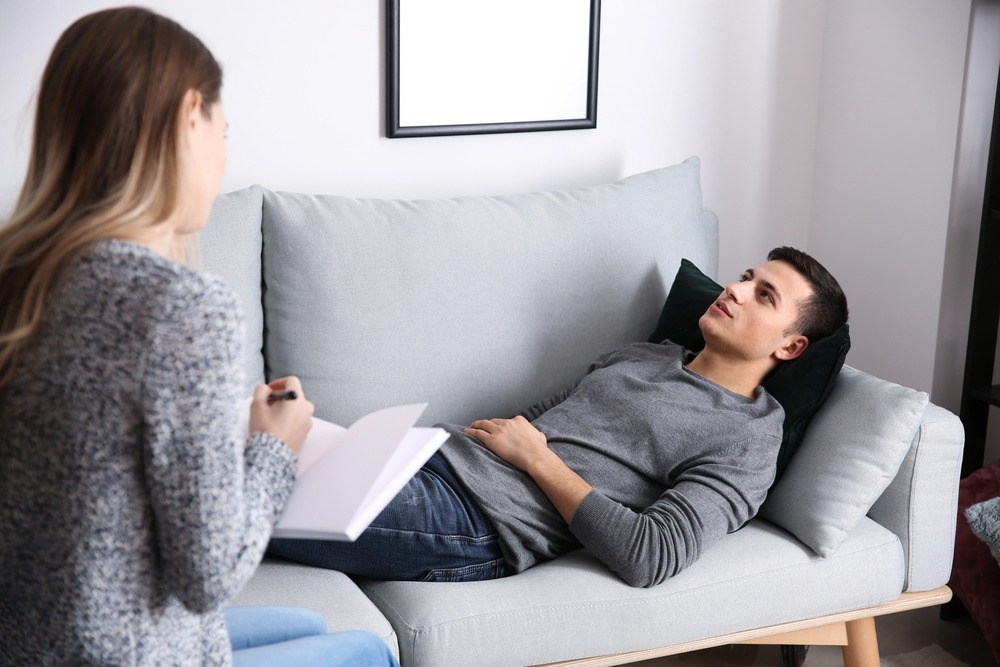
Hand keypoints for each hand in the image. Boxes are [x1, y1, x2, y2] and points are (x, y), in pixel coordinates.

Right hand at [249, 376, 313, 452]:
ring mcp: (308, 421)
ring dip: (285, 409)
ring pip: (296, 409)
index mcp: (297, 398)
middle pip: (294, 396)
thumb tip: (266, 389)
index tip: (269, 391)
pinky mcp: (306, 433)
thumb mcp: (256, 404)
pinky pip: (298, 421)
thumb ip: (261, 390)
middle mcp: (306, 408)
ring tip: (271, 418)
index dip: (278, 383)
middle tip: (267, 405)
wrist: (271, 455)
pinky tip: (277, 428)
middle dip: (280, 398)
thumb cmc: (264, 430)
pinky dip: (289, 420)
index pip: (291, 381)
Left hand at [465, 416, 591, 523]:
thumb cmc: (539, 450)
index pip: (506, 421)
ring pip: (483, 424)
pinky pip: (478, 433)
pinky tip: (466, 432)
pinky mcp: (492, 439)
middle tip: (481, 425)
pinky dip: (471, 431)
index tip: (497, 426)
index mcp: (519, 421)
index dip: (500, 424)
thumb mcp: (540, 437)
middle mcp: (508, 423)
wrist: (535, 457)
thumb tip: (539, 435)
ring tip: (471, 426)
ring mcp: (499, 430)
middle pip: (493, 421)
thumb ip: (537, 434)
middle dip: (487, 423)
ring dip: (476, 425)